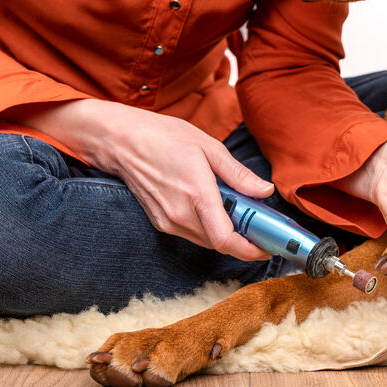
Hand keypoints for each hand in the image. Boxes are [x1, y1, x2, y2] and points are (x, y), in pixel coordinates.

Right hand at [3, 99, 273, 260]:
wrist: (120, 141)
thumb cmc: (163, 137)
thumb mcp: (208, 147)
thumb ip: (238, 174)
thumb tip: (264, 191)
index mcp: (197, 195)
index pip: (225, 240)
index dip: (250, 249)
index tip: (266, 246)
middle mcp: (181, 215)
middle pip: (220, 244)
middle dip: (244, 240)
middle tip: (259, 225)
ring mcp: (168, 222)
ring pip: (207, 241)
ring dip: (226, 234)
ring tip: (238, 213)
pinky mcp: (160, 222)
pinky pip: (192, 234)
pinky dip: (209, 228)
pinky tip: (215, 209)